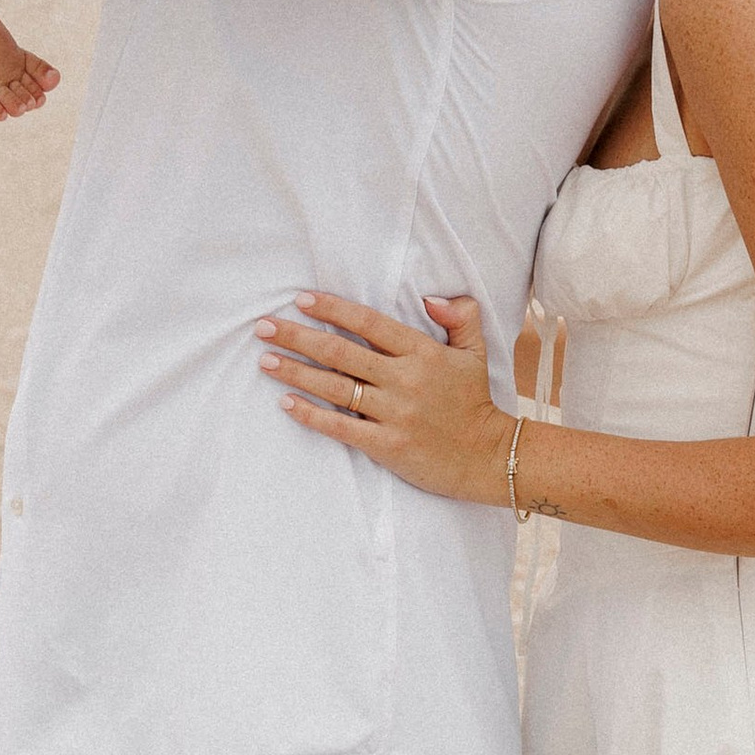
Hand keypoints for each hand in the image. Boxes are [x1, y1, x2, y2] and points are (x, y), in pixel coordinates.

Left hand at [258, 291, 510, 501]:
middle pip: (341, 352)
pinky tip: (286, 403)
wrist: (489, 457)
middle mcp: (404, 379)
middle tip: (265, 326)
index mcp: (422, 353)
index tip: (301, 299)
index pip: (369, 323)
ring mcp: (394, 413)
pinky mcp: (387, 445)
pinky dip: (311, 414)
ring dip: (295, 372)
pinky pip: (340, 427)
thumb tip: (430, 297)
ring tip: (265, 360)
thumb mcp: (475, 352)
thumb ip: (460, 316)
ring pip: (335, 387)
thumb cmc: (475, 402)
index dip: (332, 308)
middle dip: (298, 336)